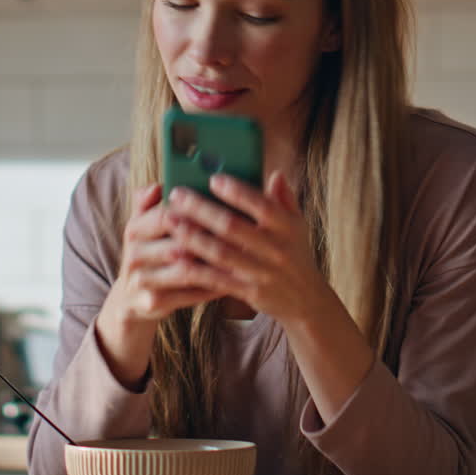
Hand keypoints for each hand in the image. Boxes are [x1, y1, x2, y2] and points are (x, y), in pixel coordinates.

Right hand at [103, 183, 229, 324]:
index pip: (165, 215)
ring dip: (215, 267)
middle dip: (210, 241)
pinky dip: (211, 289)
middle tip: (242, 237)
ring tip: (242, 260)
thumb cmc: (150, 254)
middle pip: (177, 244)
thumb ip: (151, 204)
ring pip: (185, 271)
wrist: (131, 299)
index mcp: (134, 229)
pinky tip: (231, 282)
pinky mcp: (152, 302)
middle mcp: (134, 254)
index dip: (195, 213)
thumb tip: (158, 185)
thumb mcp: (145, 227)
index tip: (225, 208)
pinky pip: (188, 295)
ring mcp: (141, 280)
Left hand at [164, 172, 334, 324]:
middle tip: (176, 195)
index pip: (262, 206)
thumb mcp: (297, 225)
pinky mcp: (248, 292)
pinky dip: (195, 268)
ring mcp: (261, 272)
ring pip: (220, 253)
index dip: (237, 192)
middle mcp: (276, 250)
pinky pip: (217, 279)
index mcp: (288, 228)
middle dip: (201, 209)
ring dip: (191, 236)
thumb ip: (284, 199)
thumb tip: (275, 174)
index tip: (213, 179)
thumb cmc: (295, 253)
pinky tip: (176, 256)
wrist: (305, 300)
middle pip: (232, 227)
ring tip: (170, 220)